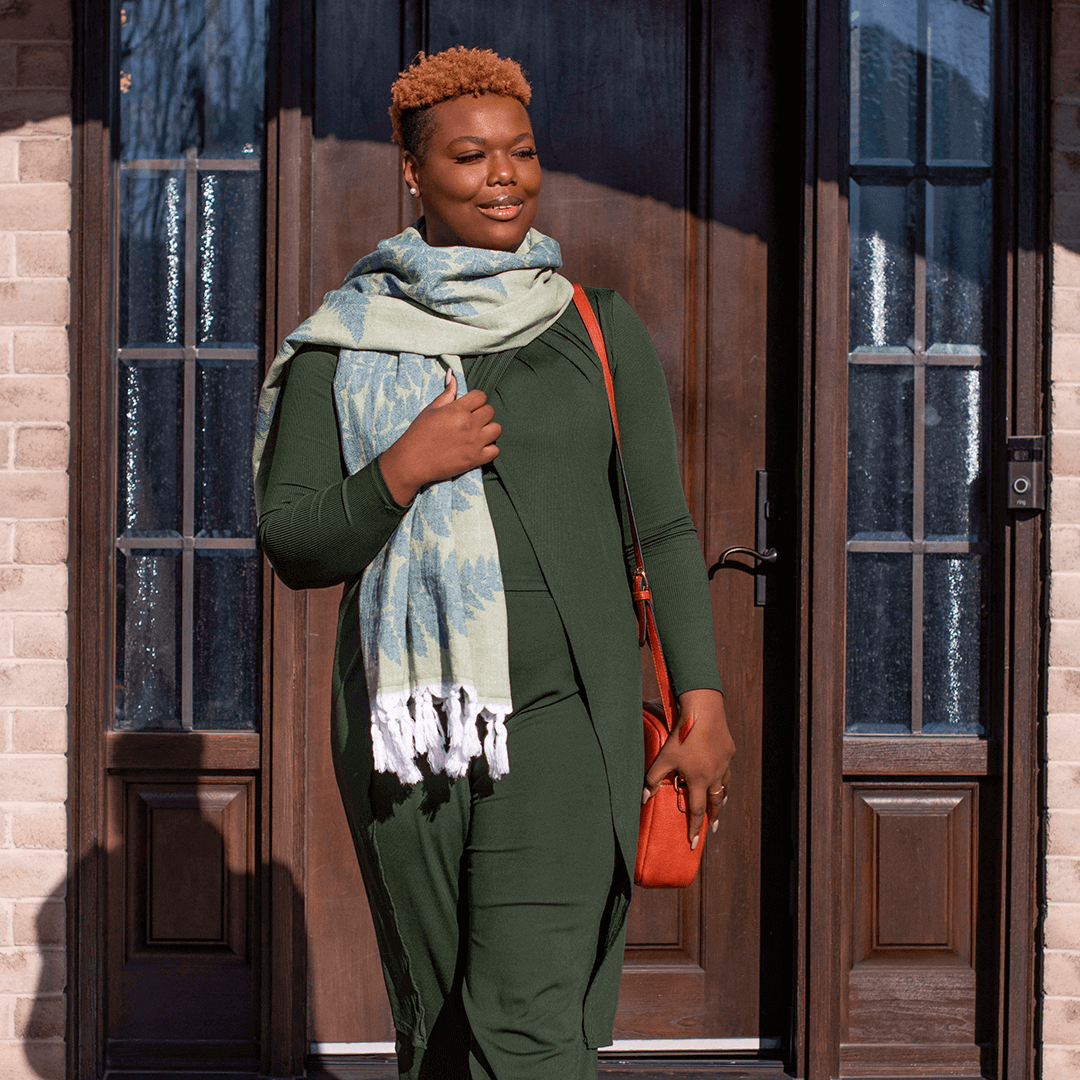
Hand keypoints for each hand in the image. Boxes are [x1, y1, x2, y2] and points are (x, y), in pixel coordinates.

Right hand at [379, 371, 501, 503]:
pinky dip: (490, 449)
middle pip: (490, 411)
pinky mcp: (476, 459)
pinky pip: (496, 450)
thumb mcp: (431, 409)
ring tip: (478, 433)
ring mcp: (474, 442)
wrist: (413, 461)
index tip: (470, 406)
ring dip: (489, 430)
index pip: (481, 396)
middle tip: (472, 420)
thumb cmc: (419, 433)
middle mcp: (469, 424)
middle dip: (482, 413)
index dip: (476, 400)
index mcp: (458, 410)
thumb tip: (453, 376)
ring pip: (497, 429)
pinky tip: (479, 447)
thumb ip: (447, 393)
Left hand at [642, 688, 734, 846]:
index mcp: (699, 780)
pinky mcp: (728, 750)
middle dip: (713, 817)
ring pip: (724, 786)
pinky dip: (723, 777)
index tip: (693, 843)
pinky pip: (726, 769)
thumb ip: (653, 780)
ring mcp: (724, 763)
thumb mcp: (664, 758)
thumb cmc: (682, 736)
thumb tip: (643, 799)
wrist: (704, 711)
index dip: (694, 827)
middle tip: (712, 828)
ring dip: (720, 798)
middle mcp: (715, 775)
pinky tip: (720, 774)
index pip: (696, 811)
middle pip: (715, 802)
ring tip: (718, 806)